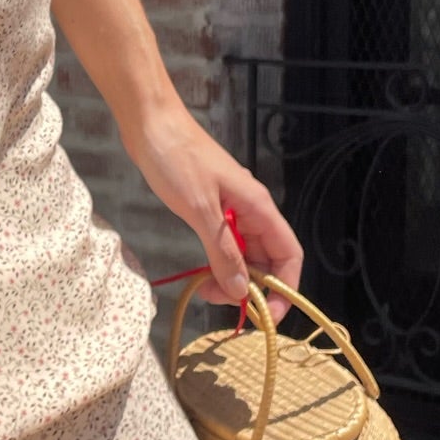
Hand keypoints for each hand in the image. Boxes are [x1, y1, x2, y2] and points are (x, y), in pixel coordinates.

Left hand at [124, 98, 302, 320]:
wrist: (150, 124)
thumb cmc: (176, 159)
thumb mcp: (201, 210)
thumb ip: (223, 252)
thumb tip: (241, 291)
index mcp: (258, 207)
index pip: (289, 255)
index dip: (285, 287)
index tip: (266, 315)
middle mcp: (251, 210)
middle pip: (267, 259)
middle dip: (250, 286)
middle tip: (218, 301)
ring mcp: (231, 209)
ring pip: (244, 254)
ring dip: (230, 276)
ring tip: (203, 289)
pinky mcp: (210, 208)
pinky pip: (224, 243)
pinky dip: (216, 261)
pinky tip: (200, 272)